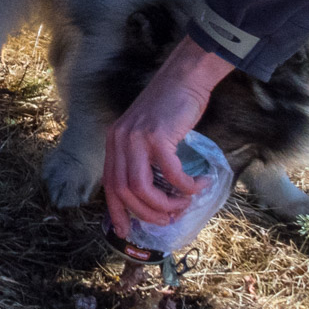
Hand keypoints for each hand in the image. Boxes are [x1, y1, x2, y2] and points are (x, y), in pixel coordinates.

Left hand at [103, 35, 234, 237]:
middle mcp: (119, 141)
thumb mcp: (146, 133)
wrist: (184, 77)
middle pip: (125, 192)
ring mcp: (136, 138)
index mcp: (114, 142)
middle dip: (147, 213)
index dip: (116, 212)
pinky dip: (186, 186)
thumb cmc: (170, 107)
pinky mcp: (158, 136)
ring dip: (165, 204)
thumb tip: (154, 195)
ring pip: (143, 189)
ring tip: (184, 204)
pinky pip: (171, 174)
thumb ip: (142, 158)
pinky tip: (198, 184)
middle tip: (168, 219)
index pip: (109, 185)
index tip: (125, 231)